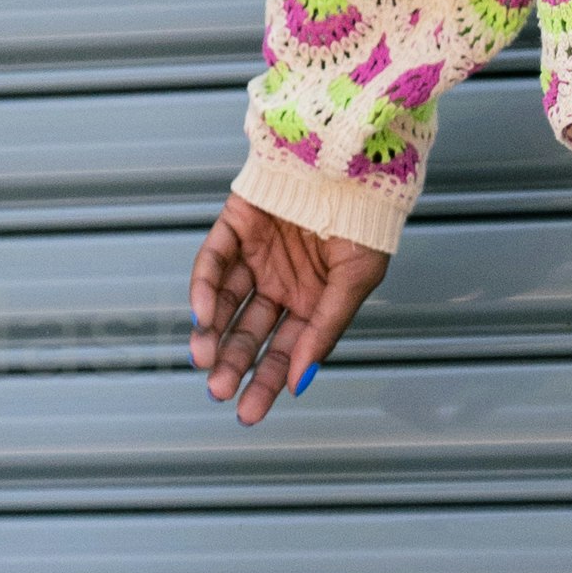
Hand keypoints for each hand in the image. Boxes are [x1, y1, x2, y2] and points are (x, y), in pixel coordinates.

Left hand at [189, 187, 388, 424]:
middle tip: (219, 390)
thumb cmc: (366, 219)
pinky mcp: (235, 225)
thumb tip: (299, 379)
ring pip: (224, 302)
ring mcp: (255, 255)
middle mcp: (279, 282)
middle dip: (234, 363)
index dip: (266, 381)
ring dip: (212, 331)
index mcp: (311, 300)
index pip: (283, 350)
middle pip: (249, 333)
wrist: (352, 160)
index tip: (249, 412)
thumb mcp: (357, 281)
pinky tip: (204, 313)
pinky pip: (213, 261)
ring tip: (205, 357)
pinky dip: (205, 287)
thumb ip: (325, 330)